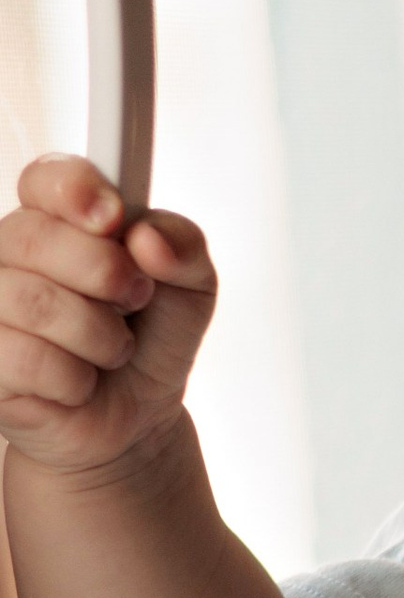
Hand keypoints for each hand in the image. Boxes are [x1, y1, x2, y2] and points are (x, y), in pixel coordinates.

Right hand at [0, 156, 216, 473]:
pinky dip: (75, 379)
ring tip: (111, 349)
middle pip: (32, 236)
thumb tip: (148, 236)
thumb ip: (183, 245)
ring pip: (33, 302)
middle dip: (105, 275)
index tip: (113, 218)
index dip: (74, 190)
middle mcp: (10, 254)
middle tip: (134, 301)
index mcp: (56, 218)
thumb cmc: (152, 340)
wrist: (138, 417)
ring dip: (98, 336)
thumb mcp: (192, 287)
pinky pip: (26, 358)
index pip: (44, 179)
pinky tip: (80, 383)